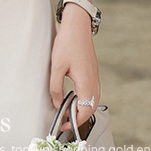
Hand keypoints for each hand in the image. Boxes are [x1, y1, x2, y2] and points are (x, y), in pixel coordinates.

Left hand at [49, 4, 100, 134]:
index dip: (74, 122)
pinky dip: (84, 101)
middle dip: (78, 119)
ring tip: (67, 111)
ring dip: (81, 110)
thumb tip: (57, 104)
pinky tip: (73, 98)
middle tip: (64, 121)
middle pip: (90, 109)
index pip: (84, 111)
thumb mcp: (56, 67)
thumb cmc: (67, 43)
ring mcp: (95, 77)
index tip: (63, 125)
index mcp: (86, 82)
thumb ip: (55, 88)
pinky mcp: (93, 73)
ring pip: (92, 101)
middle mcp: (94, 82)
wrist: (78, 25)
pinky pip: (92, 93)